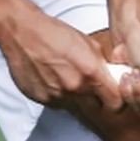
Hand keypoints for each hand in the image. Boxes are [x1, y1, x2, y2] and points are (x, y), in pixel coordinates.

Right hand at [0, 6, 123, 112]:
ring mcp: (56, 96)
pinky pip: (55, 103)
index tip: (112, 95)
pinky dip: (56, 94)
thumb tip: (109, 75)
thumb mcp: (87, 42)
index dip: (116, 100)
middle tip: (87, 86)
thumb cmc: (53, 32)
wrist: (23, 32)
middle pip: (95, 108)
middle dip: (94, 99)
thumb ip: (100, 63)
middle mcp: (74, 88)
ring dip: (73, 96)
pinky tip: (50, 77)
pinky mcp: (41, 99)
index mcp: (90, 73)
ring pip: (73, 106)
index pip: (115, 102)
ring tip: (63, 75)